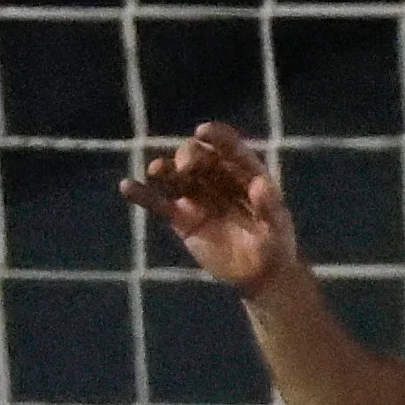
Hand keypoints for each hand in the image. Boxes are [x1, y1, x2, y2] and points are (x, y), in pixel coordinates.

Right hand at [116, 122, 299, 295]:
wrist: (259, 273)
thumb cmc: (275, 244)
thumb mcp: (277, 227)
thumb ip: (269, 206)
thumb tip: (260, 185)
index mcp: (244, 172)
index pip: (229, 148)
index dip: (217, 137)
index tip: (204, 131)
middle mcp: (217, 178)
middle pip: (198, 158)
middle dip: (189, 156)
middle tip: (186, 166)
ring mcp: (197, 196)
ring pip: (176, 176)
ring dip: (164, 170)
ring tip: (156, 170)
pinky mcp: (182, 218)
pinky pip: (159, 203)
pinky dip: (143, 195)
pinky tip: (127, 187)